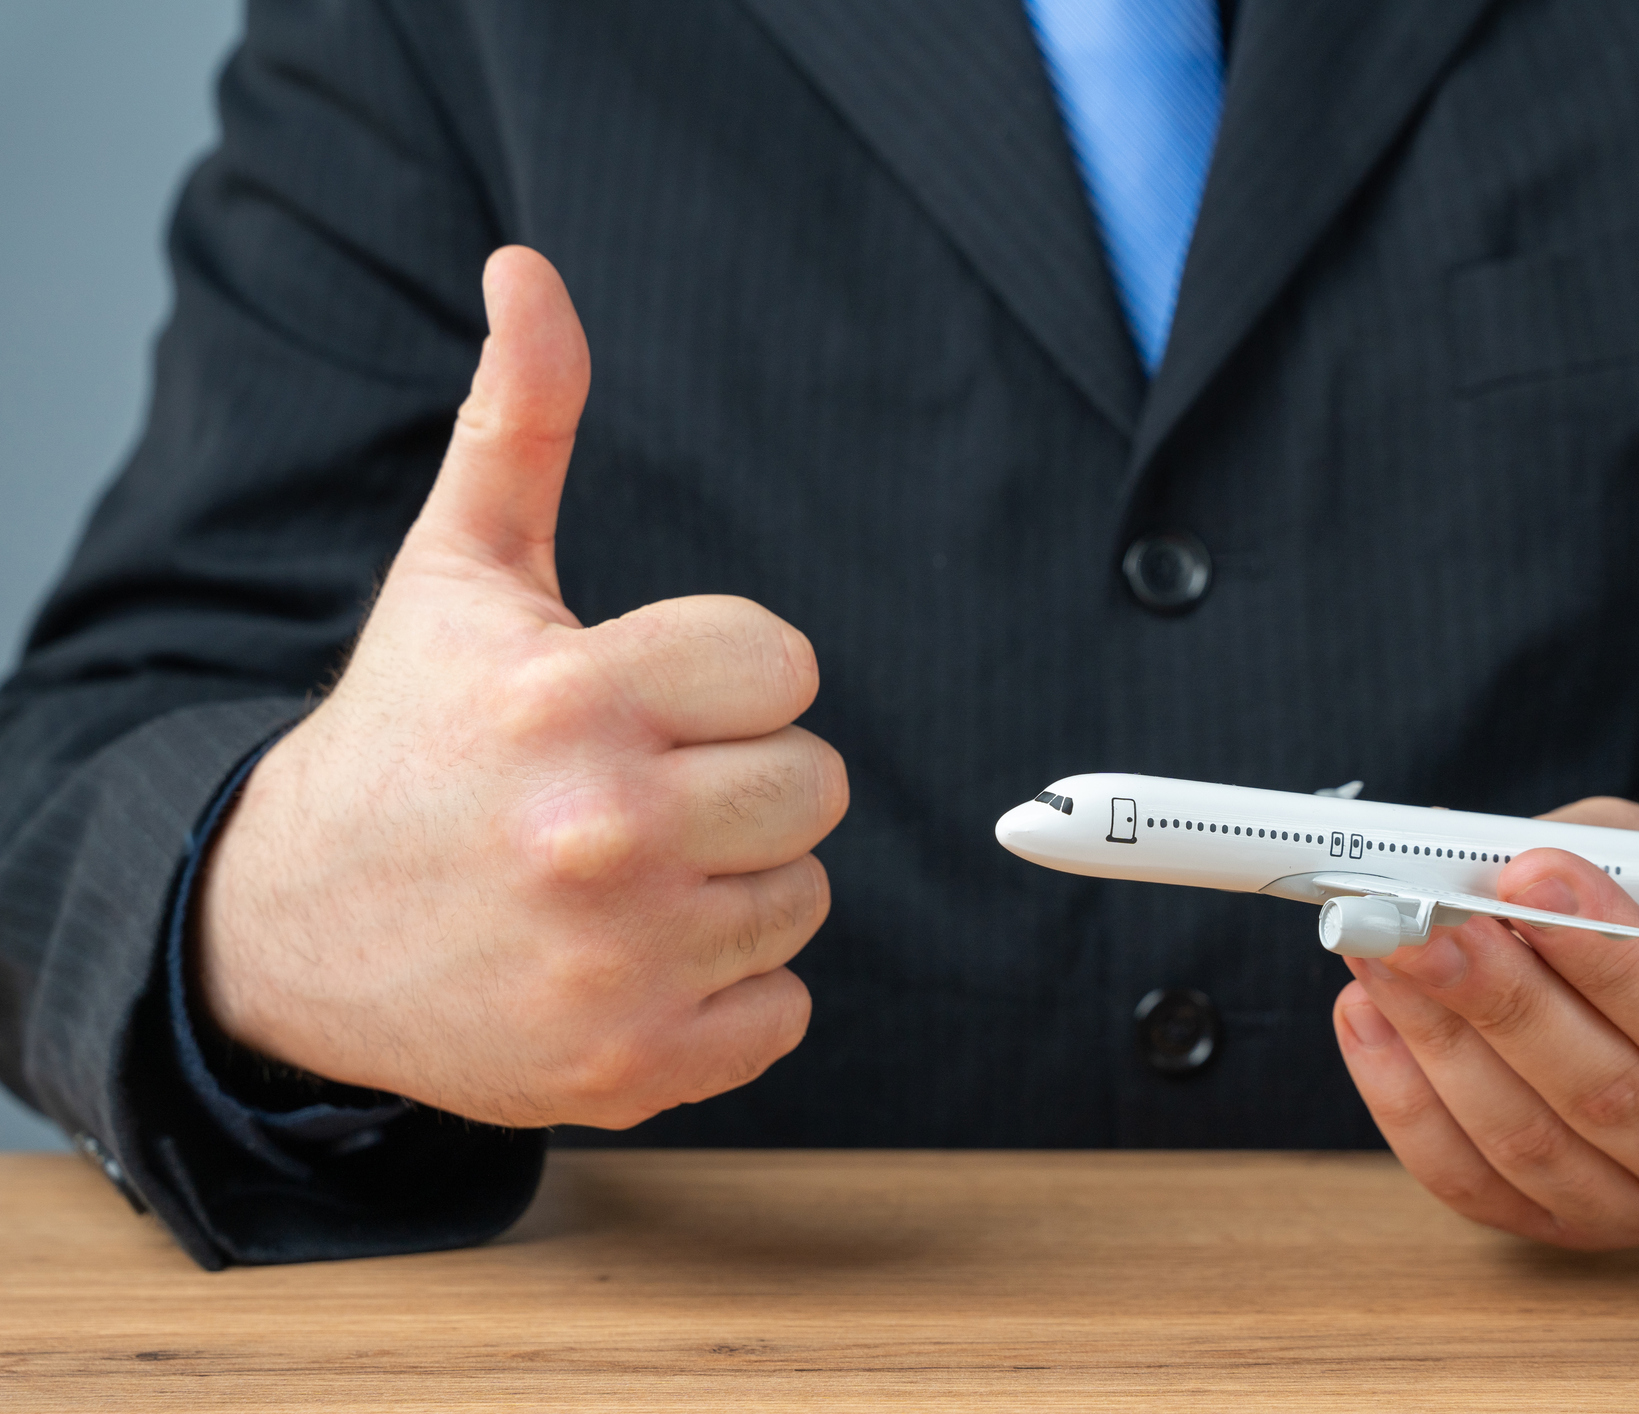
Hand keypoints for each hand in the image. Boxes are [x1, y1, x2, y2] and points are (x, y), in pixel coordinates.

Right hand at [197, 247, 846, 1129]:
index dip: (726, 677)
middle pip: (818, 781)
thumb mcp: (455, 573)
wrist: (287, 934)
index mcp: (574, 694)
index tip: (646, 698)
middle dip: (740, 778)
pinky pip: (786, 1011)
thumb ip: (517, 421)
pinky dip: (728, 995)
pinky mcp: (632, 1066)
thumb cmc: (402, 740)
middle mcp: (602, 830)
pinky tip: (629, 959)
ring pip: (806, 894)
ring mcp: (620, 961)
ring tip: (622, 874)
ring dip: (735, 884)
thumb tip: (530, 270)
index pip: (788, 664)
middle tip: (635, 791)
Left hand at [1331, 796, 1638, 1248]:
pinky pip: (1465, 1177)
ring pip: (1524, 1138)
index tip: (1522, 881)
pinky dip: (1401, 1095)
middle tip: (1417, 922)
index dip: (1602, 954)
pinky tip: (1365, 1014)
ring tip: (1375, 952)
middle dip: (1495, 995)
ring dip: (1433, 1037)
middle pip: (1603, 1090)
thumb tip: (1487, 876)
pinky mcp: (1557, 1226)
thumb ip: (1592, 869)